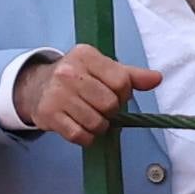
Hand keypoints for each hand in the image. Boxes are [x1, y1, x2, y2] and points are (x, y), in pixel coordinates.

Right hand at [13, 44, 162, 145]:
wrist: (38, 87)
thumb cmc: (78, 79)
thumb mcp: (103, 69)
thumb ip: (131, 75)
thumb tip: (157, 78)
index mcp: (86, 56)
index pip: (121, 82)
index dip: (123, 94)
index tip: (114, 93)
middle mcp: (69, 72)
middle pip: (110, 104)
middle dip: (110, 111)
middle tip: (99, 107)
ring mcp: (57, 94)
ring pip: (97, 123)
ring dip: (98, 126)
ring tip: (89, 116)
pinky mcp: (49, 115)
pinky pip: (81, 136)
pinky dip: (86, 137)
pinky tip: (80, 127)